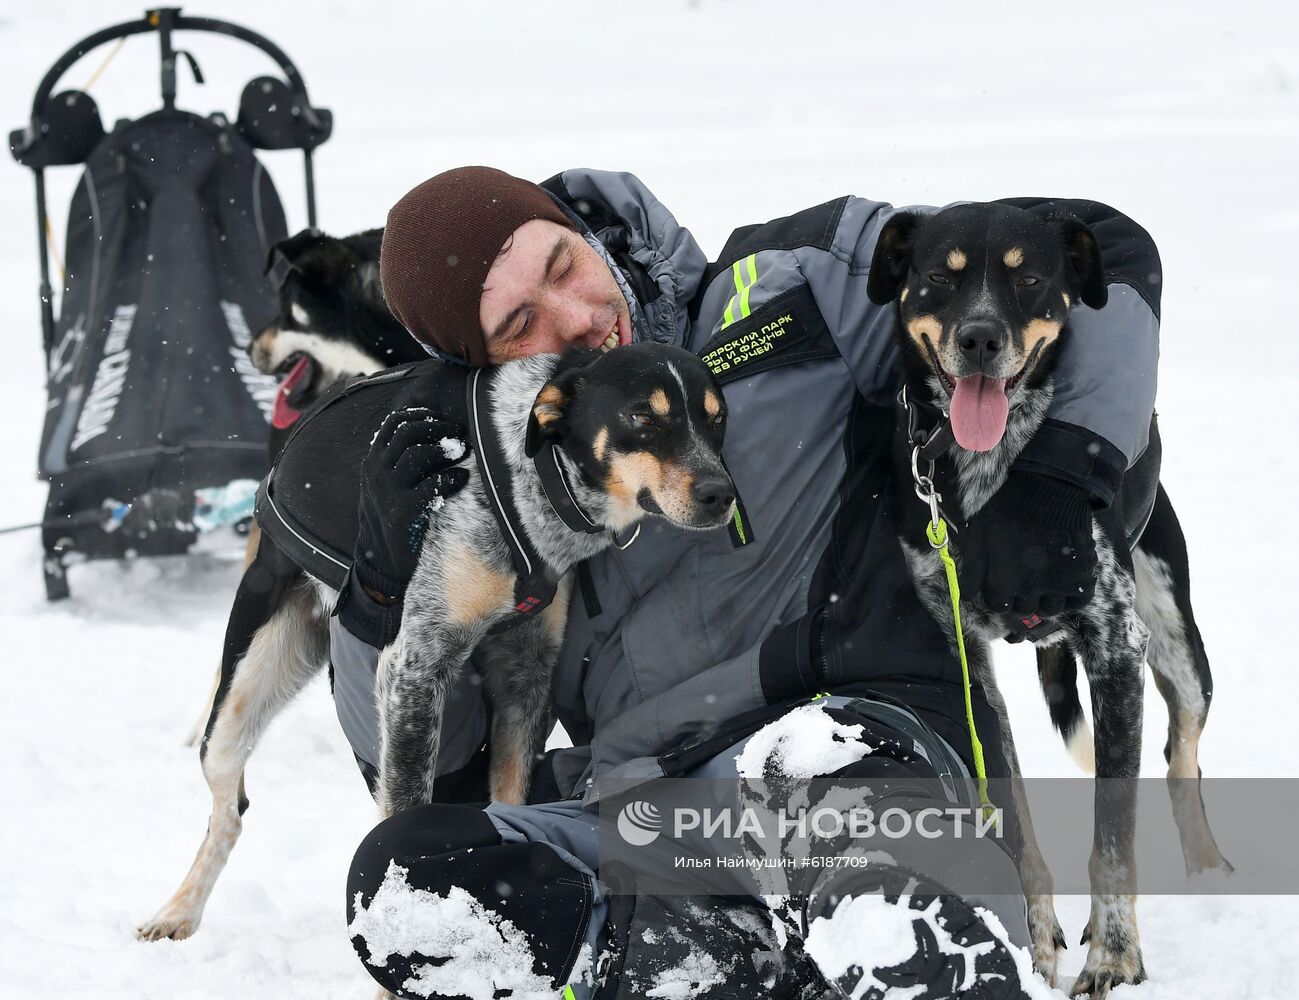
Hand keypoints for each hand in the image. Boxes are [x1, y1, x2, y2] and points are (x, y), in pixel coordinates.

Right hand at [353, 408, 469, 602]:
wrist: (384, 563)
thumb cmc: (395, 520)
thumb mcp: (388, 487)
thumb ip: (400, 463)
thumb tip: (433, 435)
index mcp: (373, 463)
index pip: (393, 424)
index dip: (420, 415)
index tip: (441, 418)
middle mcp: (376, 473)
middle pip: (407, 432)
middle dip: (437, 427)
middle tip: (458, 431)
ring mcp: (387, 492)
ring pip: (416, 453)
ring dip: (444, 448)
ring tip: (461, 451)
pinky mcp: (403, 512)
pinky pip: (431, 485)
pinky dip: (451, 478)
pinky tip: (460, 479)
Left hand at [956, 471, 1096, 617]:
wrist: (1048, 487)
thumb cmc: (1008, 509)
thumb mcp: (979, 535)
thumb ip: (973, 569)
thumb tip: (966, 596)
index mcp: (1003, 582)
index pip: (998, 606)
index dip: (998, 596)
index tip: (1002, 586)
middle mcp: (1030, 589)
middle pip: (1024, 610)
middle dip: (1020, 598)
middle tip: (1024, 580)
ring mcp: (1057, 584)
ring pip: (1051, 609)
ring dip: (1046, 599)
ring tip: (1044, 581)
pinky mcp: (1081, 574)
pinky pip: (1080, 600)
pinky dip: (1074, 596)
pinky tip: (1066, 581)